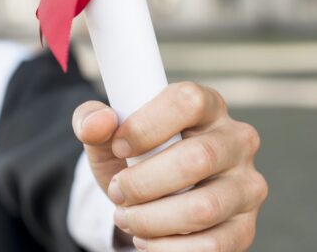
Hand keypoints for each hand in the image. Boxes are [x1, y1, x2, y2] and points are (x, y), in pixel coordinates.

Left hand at [71, 82, 267, 250]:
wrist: (149, 197)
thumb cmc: (134, 156)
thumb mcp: (107, 136)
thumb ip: (92, 121)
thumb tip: (99, 122)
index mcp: (205, 105)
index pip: (187, 103)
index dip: (146, 126)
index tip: (118, 147)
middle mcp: (236, 140)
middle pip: (197, 159)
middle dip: (143, 183)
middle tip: (117, 192)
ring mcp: (246, 185)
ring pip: (204, 207)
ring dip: (152, 219)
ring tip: (126, 218)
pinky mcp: (245, 226)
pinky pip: (214, 245)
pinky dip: (169, 248)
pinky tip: (147, 240)